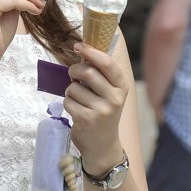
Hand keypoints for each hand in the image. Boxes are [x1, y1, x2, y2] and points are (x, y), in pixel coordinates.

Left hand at [64, 42, 127, 174]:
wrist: (103, 145)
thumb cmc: (103, 112)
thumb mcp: (109, 94)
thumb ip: (100, 75)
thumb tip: (82, 50)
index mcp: (122, 87)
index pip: (108, 64)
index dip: (91, 52)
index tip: (78, 45)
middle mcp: (115, 98)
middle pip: (87, 72)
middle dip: (74, 70)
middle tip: (73, 75)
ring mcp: (102, 110)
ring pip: (74, 87)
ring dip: (70, 91)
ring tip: (79, 100)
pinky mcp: (87, 119)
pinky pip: (68, 101)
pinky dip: (68, 103)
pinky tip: (76, 111)